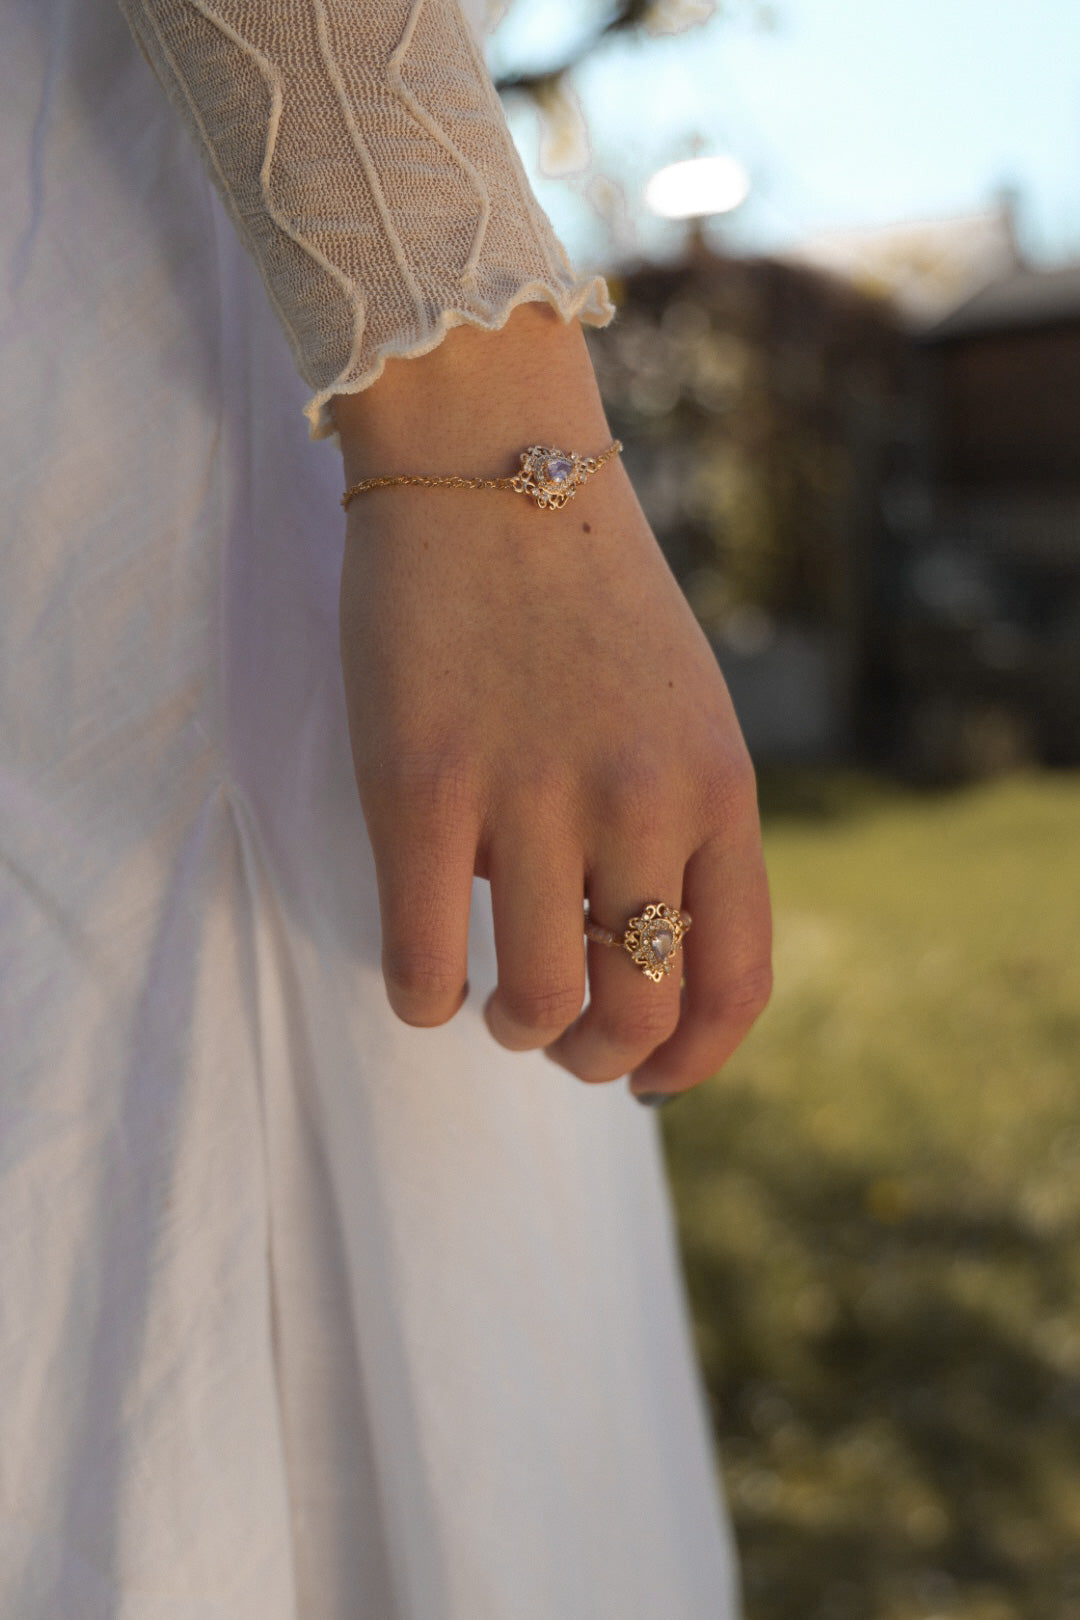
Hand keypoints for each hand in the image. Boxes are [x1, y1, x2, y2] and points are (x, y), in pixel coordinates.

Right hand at [334, 304, 771, 1096]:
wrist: (490, 460)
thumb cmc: (585, 593)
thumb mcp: (685, 706)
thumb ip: (684, 822)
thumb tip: (636, 948)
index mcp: (719, 788)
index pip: (740, 983)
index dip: (697, 1062)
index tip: (653, 1077)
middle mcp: (643, 802)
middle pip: (641, 1013)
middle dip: (600, 1060)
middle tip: (560, 1037)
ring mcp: (533, 794)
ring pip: (538, 1004)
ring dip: (516, 1031)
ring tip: (494, 1003)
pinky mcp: (425, 784)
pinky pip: (424, 957)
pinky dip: (423, 997)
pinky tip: (423, 978)